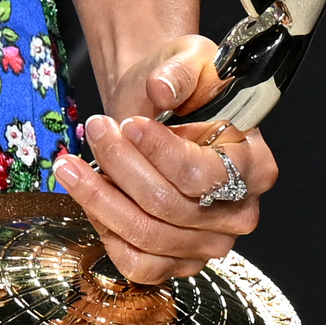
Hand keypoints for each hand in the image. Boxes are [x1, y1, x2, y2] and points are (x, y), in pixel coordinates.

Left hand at [53, 37, 275, 285]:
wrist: (158, 111)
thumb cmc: (182, 88)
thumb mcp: (189, 60)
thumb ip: (180, 71)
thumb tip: (162, 89)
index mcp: (256, 167)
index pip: (204, 175)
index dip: (160, 153)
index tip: (128, 123)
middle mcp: (240, 213)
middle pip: (169, 206)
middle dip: (121, 166)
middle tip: (94, 128)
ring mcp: (209, 244)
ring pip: (146, 236)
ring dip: (100, 199)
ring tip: (69, 164)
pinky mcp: (177, 263)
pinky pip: (137, 264)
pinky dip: (106, 231)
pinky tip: (88, 197)